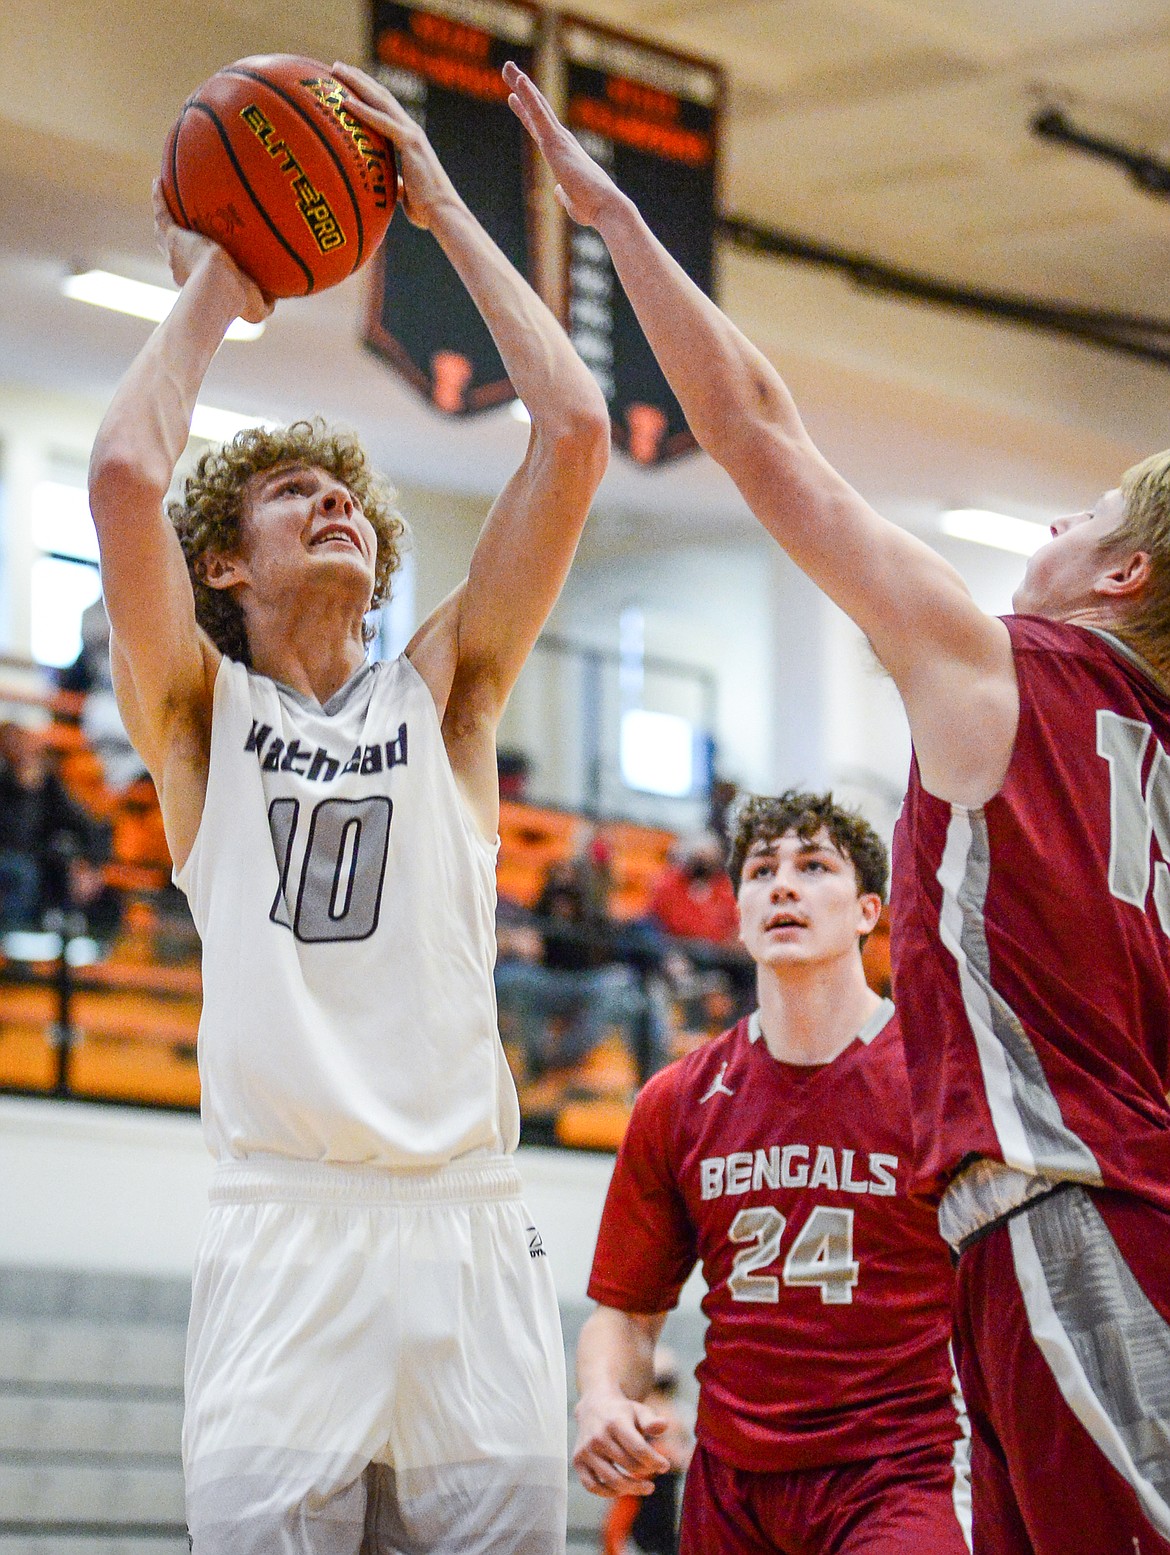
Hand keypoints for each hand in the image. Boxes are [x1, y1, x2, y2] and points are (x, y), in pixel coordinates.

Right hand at [152, 182, 272, 324]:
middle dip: (180, 239)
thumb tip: (276, 296)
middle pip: (179, 249)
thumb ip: (266, 298)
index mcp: (201, 281)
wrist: (220, 289)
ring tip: (163, 195)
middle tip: (183, 227)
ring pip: (164, 230)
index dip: (201, 263)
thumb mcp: (257, 305)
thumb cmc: (239, 302)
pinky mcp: (171, 238)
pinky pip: (162, 213)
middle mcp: (183, 267)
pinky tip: (158, 181)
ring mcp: (175, 251)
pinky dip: (159, 198)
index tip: (207, 256)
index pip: (199, 269)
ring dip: (164, 214)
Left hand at [329, 61, 458, 229]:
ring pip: (381, 100)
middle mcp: (411, 131)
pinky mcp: (410, 143)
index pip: (385, 109)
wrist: (444, 215)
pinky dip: (363, 111)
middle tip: (337, 66)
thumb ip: (398, 186)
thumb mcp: (407, 194)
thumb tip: (390, 189)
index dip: (367, 93)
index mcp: (410, 140)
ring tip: (337, 70)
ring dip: (357, 83)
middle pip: (381, 96)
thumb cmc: (427, 211)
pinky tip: (345, 101)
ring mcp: (412, 135)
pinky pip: (382, 123)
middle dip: (359, 78)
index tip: (347, 82)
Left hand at [503, 63, 620, 227]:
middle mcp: (563, 141)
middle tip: (509, 70)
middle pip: (537, 110)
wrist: (607, 207)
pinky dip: (530, 97)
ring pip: (537, 106)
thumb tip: (558, 192)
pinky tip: (520, 81)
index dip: (527, 112)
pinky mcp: (556, 143)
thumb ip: (563, 194)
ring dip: (522, 85)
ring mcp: (559, 140)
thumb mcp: (572, 202)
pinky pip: (539, 115)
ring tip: (507, 67)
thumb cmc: (593, 209)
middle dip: (523, 89)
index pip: (541, 128)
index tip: (514, 97)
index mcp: (565, 154)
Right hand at [572, 1390, 672, 1496]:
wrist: (594, 1405)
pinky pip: (593, 1487)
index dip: (655, 1461)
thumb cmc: (621, 1412)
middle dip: (647, 1472)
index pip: (638, 1449)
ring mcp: (586, 1450)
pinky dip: (609, 1493)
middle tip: (655, 1473)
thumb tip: (664, 1425)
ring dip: (633, 1488)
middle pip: (628, 1465)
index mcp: (615, 1422)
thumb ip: (651, 1421)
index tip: (665, 1466)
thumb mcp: (639, 1410)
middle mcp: (598, 1436)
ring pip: (612, 1481)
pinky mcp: (578, 1461)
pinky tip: (623, 1489)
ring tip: (646, 1487)